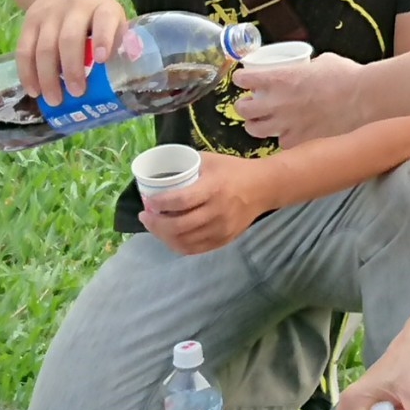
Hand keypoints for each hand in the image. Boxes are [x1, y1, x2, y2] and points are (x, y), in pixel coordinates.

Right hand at [14, 0, 128, 104]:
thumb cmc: (95, 10)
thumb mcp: (112, 16)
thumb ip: (119, 40)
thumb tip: (128, 72)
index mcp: (101, 7)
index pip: (104, 20)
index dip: (104, 38)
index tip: (103, 59)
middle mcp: (74, 8)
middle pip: (69, 38)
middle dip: (72, 68)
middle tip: (76, 93)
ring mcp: (48, 14)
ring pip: (43, 47)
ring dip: (47, 77)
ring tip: (54, 100)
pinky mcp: (29, 21)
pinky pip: (24, 49)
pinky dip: (27, 73)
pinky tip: (34, 91)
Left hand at [139, 153, 270, 254]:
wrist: (264, 187)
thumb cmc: (234, 170)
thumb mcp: (211, 160)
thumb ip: (187, 164)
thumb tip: (159, 170)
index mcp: (213, 188)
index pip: (181, 201)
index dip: (160, 203)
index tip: (148, 201)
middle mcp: (217, 211)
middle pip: (179, 226)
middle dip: (156, 224)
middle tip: (145, 216)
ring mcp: (221, 229)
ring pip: (184, 241)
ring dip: (164, 236)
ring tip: (155, 227)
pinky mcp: (224, 239)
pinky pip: (195, 249)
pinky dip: (178, 245)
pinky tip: (170, 236)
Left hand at [234, 52, 365, 147]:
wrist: (362, 98)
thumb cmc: (345, 76)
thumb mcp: (322, 61)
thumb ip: (307, 67)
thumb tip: (308, 69)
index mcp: (279, 78)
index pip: (244, 79)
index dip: (241, 78)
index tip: (244, 78)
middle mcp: (277, 102)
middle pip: (243, 109)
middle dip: (244, 106)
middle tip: (250, 104)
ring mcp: (287, 123)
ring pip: (255, 130)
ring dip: (255, 125)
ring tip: (260, 123)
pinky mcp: (300, 139)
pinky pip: (281, 144)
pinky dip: (282, 140)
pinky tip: (287, 135)